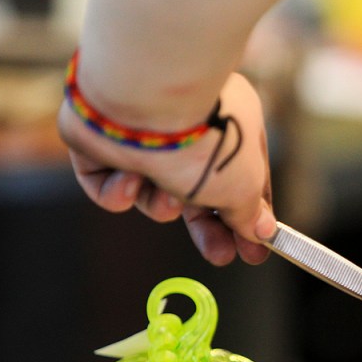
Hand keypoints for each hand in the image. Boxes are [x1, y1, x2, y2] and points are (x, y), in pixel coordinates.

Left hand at [57, 72, 274, 265]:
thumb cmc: (207, 139)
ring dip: (160, 205)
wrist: (142, 105)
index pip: (241, 175)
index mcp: (230, 122)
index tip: (254, 249)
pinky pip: (110, 183)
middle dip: (206, 227)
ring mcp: (141, 132)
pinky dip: (120, 192)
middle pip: (196, 189)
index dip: (247, 215)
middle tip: (220, 256)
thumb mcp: (243, 187)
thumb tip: (261, 233)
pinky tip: (129, 179)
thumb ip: (250, 214)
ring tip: (167, 197)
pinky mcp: (100, 141)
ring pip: (153, 190)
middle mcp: (185, 124)